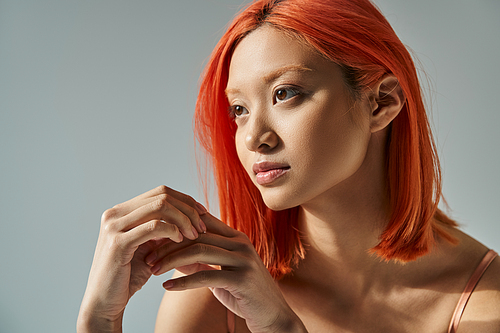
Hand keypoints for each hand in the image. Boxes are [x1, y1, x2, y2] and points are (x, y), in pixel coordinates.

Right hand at [77, 185, 205, 331]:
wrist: (104, 303)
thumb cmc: (128, 277)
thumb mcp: (148, 247)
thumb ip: (162, 229)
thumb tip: (190, 215)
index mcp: (121, 211)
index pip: (160, 192)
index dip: (185, 200)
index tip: (202, 213)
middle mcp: (114, 214)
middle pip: (162, 195)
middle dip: (187, 209)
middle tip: (202, 226)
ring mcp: (113, 226)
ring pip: (159, 206)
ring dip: (183, 219)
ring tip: (194, 234)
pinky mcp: (117, 243)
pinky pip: (153, 226)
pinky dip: (172, 230)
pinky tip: (181, 240)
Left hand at [146, 209, 306, 332]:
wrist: (273, 315)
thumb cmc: (244, 293)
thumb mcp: (221, 273)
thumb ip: (201, 261)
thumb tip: (174, 255)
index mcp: (235, 237)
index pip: (200, 222)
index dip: (175, 228)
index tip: (152, 238)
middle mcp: (241, 243)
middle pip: (196, 235)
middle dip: (168, 244)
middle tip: (147, 255)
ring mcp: (243, 260)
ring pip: (199, 251)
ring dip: (171, 261)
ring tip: (153, 270)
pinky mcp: (242, 279)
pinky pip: (206, 276)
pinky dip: (182, 282)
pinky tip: (166, 286)